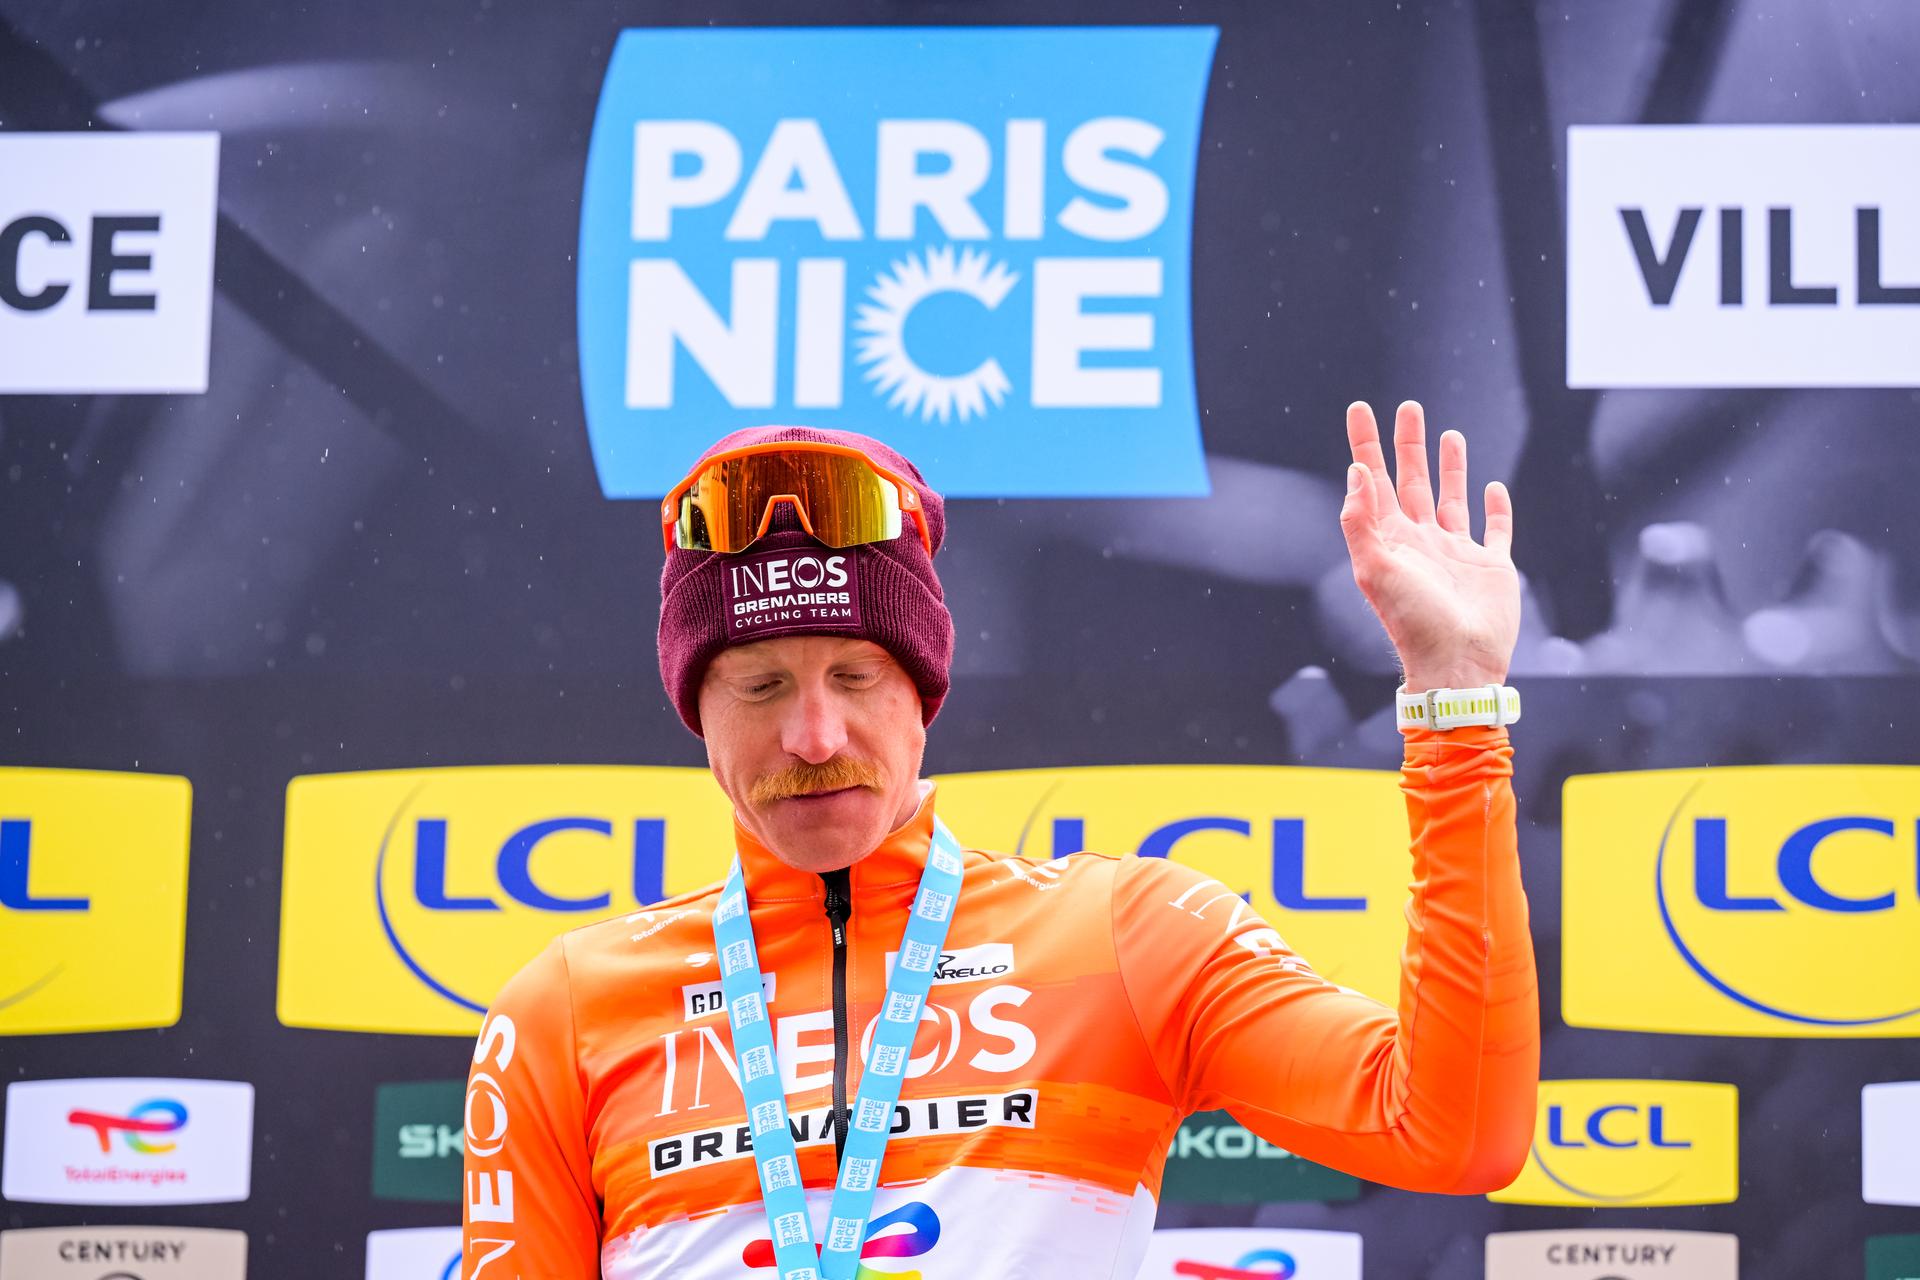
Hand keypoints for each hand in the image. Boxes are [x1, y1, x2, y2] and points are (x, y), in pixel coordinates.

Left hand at [1339, 401, 1519, 692]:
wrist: (1457, 663)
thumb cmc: (1413, 622)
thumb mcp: (1375, 570)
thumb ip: (1360, 522)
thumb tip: (1355, 473)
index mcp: (1390, 539)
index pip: (1374, 481)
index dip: (1366, 445)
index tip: (1359, 409)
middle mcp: (1421, 541)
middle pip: (1412, 480)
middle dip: (1409, 444)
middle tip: (1408, 408)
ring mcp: (1456, 552)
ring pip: (1451, 497)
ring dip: (1449, 466)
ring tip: (1448, 434)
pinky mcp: (1491, 566)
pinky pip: (1495, 529)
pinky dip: (1496, 508)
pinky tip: (1493, 487)